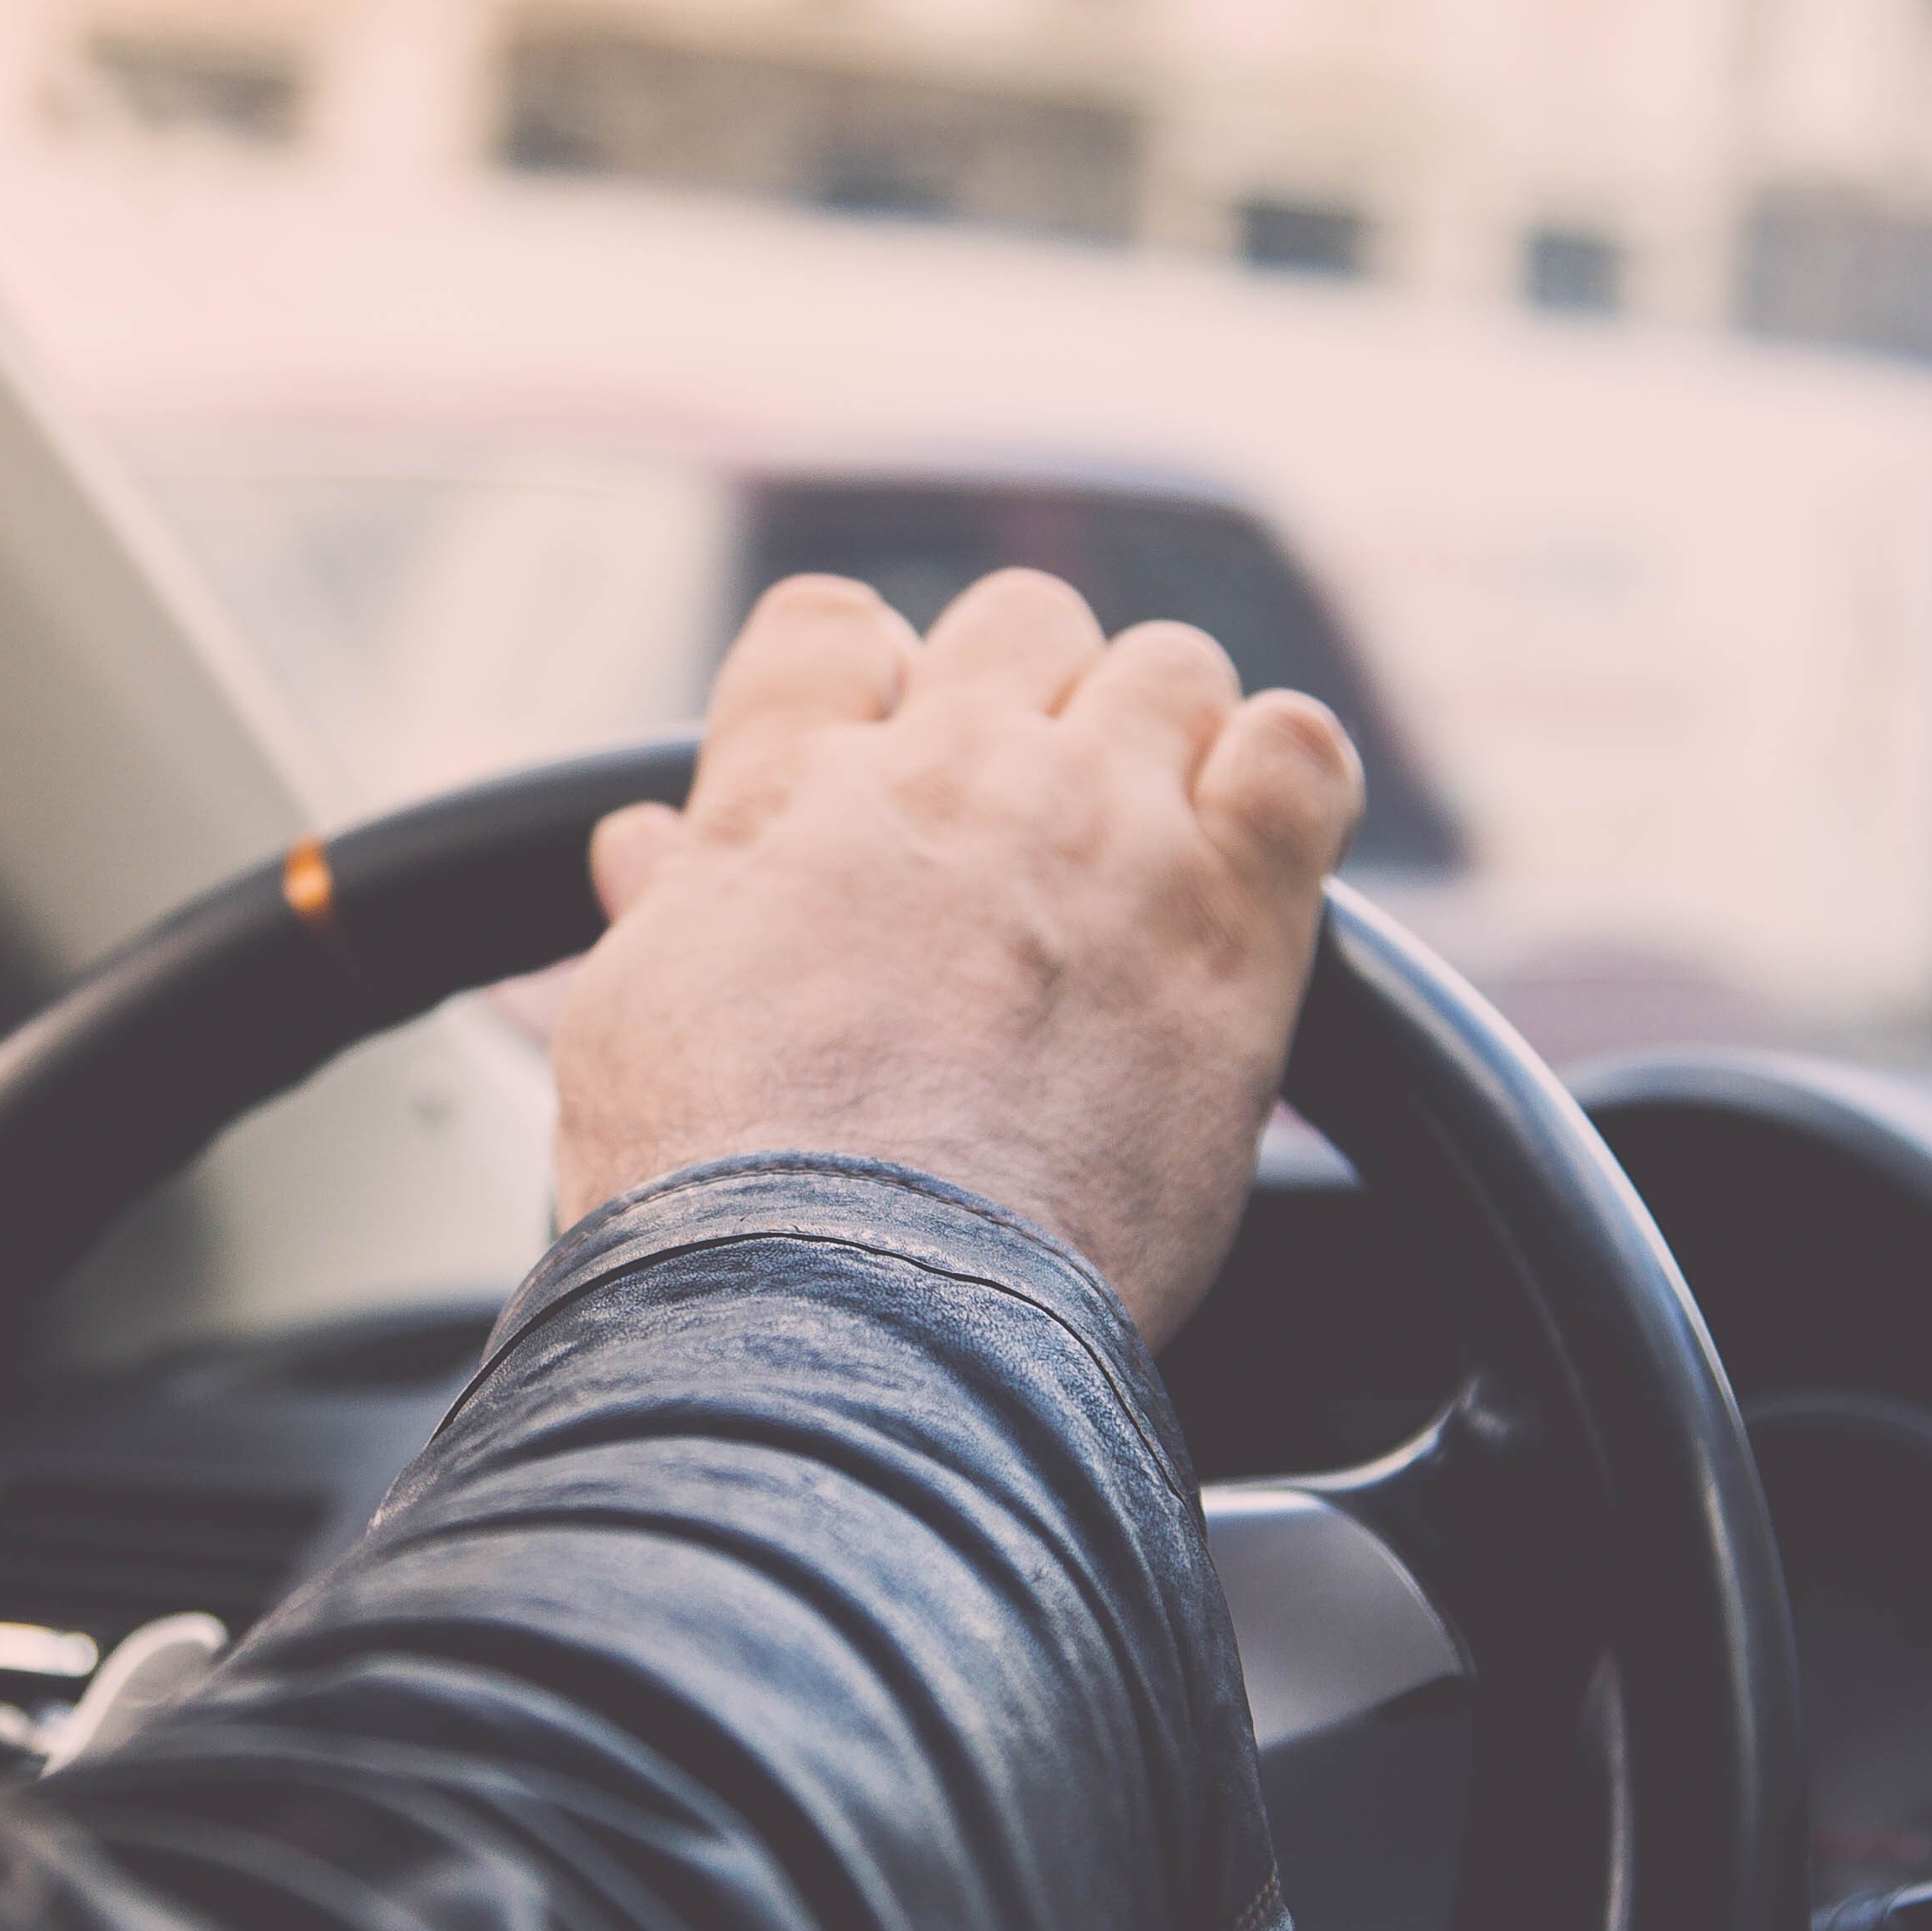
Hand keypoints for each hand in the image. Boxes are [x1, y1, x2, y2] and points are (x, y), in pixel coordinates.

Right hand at [552, 568, 1365, 1348]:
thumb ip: (666, 909)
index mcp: (790, 790)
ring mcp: (1101, 825)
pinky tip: (1254, 866)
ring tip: (1149, 863)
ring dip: (1165, 741)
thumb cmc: (720, 1201)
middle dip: (1028, 701)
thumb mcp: (632, 1025)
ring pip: (1170, 668)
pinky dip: (1286, 787)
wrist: (849, 1305)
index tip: (887, 757)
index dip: (869, 679)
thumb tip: (646, 847)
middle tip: (1025, 835)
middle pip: (1021, 625)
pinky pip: (1299, 757)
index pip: (831, 626)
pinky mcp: (1229, 917)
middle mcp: (952, 772)